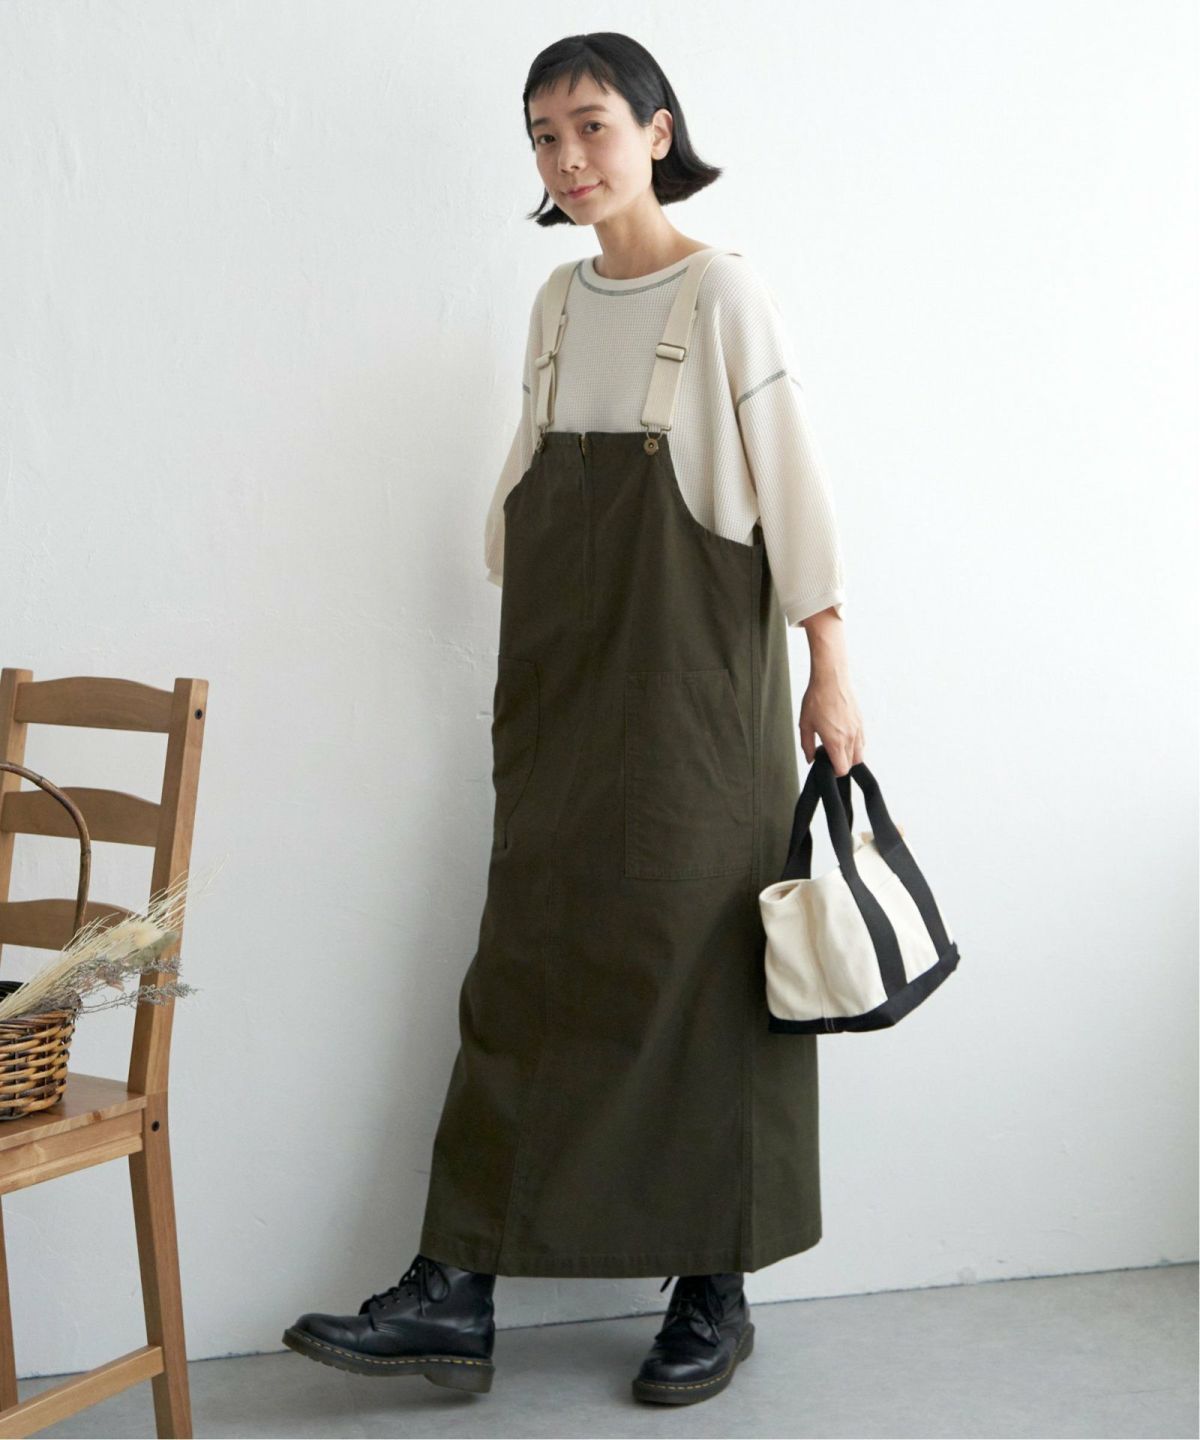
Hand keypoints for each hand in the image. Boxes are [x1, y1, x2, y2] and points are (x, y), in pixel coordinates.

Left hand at [797, 607, 864, 776]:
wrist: (831, 678)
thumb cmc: (817, 699)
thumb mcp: (805, 724)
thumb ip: (807, 745)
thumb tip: (811, 759)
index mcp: (836, 741)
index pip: (842, 769)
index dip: (834, 772)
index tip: (826, 766)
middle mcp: (850, 738)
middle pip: (852, 764)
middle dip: (841, 764)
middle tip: (828, 754)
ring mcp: (857, 730)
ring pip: (859, 753)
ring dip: (849, 755)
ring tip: (835, 746)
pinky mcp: (861, 721)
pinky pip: (861, 741)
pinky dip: (854, 745)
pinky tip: (842, 736)